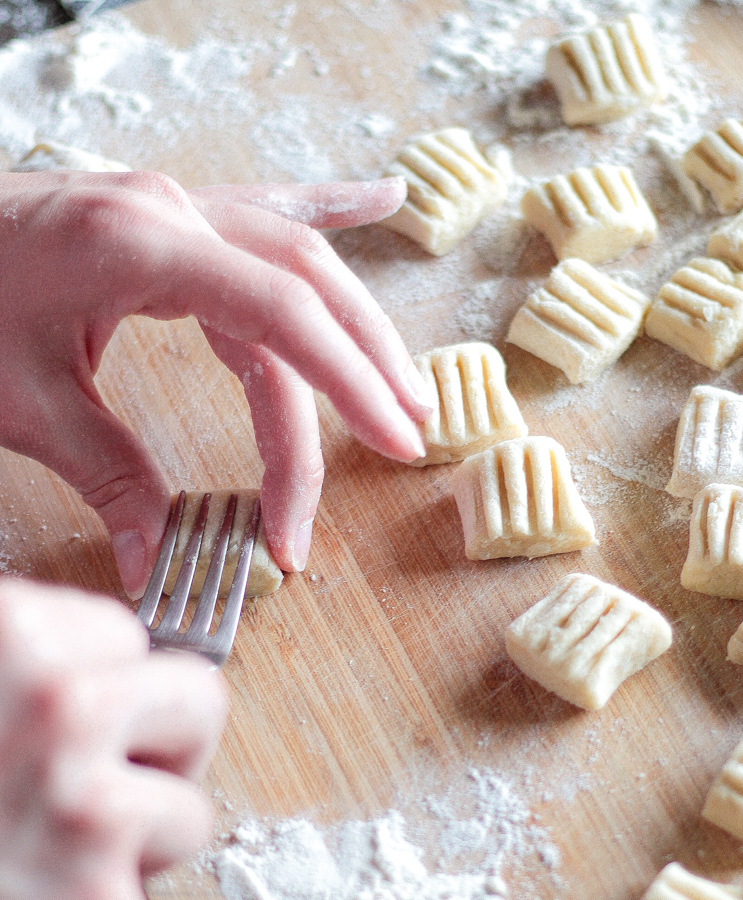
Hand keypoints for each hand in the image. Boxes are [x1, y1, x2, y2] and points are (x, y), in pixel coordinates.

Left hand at [0, 171, 429, 597]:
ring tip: (405, 386)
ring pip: (298, 257)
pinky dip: (328, 207)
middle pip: (305, 289)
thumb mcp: (22, 400)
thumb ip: (106, 476)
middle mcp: (172, 212)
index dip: (346, 386)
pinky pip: (266, 207)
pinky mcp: (167, 215)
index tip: (390, 447)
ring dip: (356, 323)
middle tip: (404, 442)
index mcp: (139, 245)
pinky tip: (380, 197)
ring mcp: (173, 203)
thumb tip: (162, 559)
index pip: (281, 316)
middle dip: (363, 370)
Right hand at [0, 578, 226, 899]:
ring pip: (188, 815)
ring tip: (47, 855)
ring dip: (130, 842)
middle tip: (108, 776)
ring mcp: (92, 817)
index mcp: (16, 639)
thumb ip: (14, 666)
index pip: (125, 640)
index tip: (74, 715)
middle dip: (162, 744)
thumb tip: (70, 663)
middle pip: (198, 704)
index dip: (100, 684)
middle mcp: (65, 713)